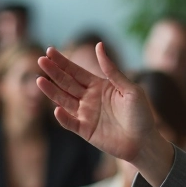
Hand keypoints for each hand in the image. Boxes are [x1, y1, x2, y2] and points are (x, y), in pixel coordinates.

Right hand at [36, 44, 174, 186]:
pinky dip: (63, 117)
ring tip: (39, 80)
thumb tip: (99, 45)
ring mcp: (86, 114)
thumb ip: (112, 70)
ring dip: (52, 91)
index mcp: (99, 86)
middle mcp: (89, 98)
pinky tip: (57, 108)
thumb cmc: (141, 114)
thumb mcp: (130, 89)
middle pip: (67, 83)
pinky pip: (70, 123)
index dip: (63, 62)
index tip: (49, 50)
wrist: (145, 141)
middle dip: (54, 72)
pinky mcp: (85, 130)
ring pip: (64, 100)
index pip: (76, 71)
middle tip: (40, 60)